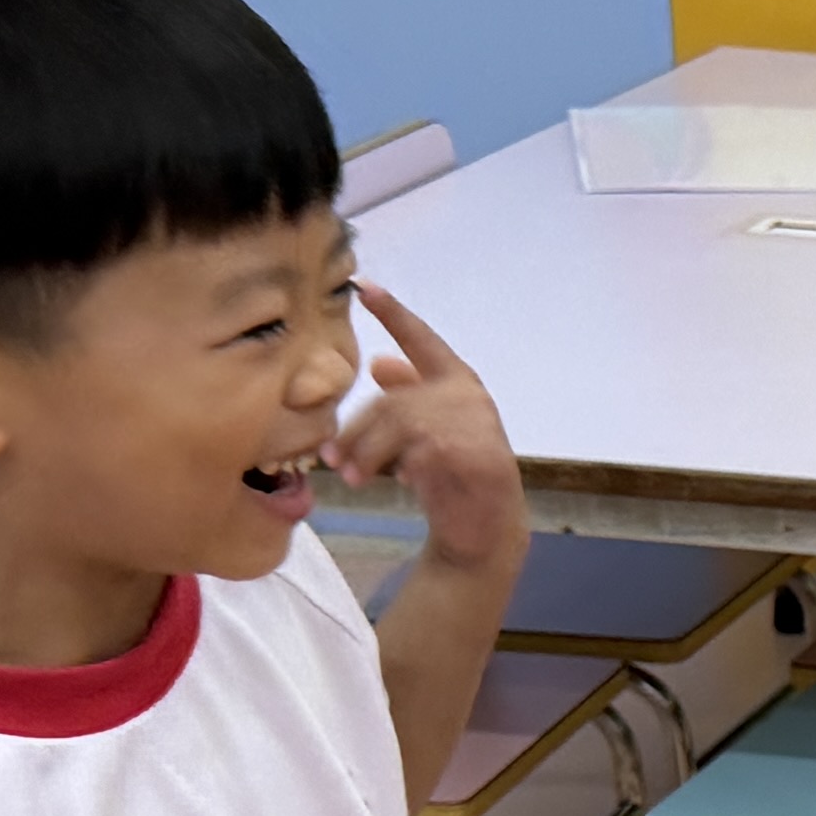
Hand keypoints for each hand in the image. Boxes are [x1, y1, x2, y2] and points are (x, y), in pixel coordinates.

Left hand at [333, 284, 524, 576]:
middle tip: (330, 458)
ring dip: (364, 451)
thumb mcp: (425, 432)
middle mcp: (466, 393)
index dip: (394, 313)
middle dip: (355, 429)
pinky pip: (408, 448)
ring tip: (350, 477)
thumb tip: (380, 364)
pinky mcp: (466, 449)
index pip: (422, 339)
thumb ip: (409, 398)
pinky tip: (394, 481)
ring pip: (395, 420)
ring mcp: (471, 420)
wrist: (485, 528)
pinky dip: (388, 466)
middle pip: (391, 396)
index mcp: (458, 381)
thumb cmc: (452, 478)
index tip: (363, 286)